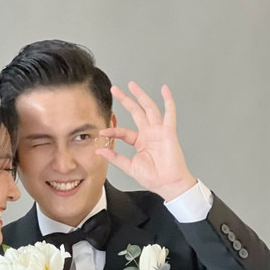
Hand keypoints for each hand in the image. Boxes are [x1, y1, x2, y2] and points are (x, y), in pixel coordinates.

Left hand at [96, 82, 196, 200]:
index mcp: (140, 142)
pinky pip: (170, 113)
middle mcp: (149, 134)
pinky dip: (168, 101)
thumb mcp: (129, 167)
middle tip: (115, 89)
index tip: (102, 131)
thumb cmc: (154, 178)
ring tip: (132, 85)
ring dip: (141, 96)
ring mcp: (159, 131)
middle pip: (136, 112)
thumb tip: (100, 150)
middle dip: (126, 100)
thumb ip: (115, 158)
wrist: (168, 184)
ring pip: (149, 108)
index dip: (113, 130)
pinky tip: (165, 90)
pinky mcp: (168, 132)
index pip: (124, 132)